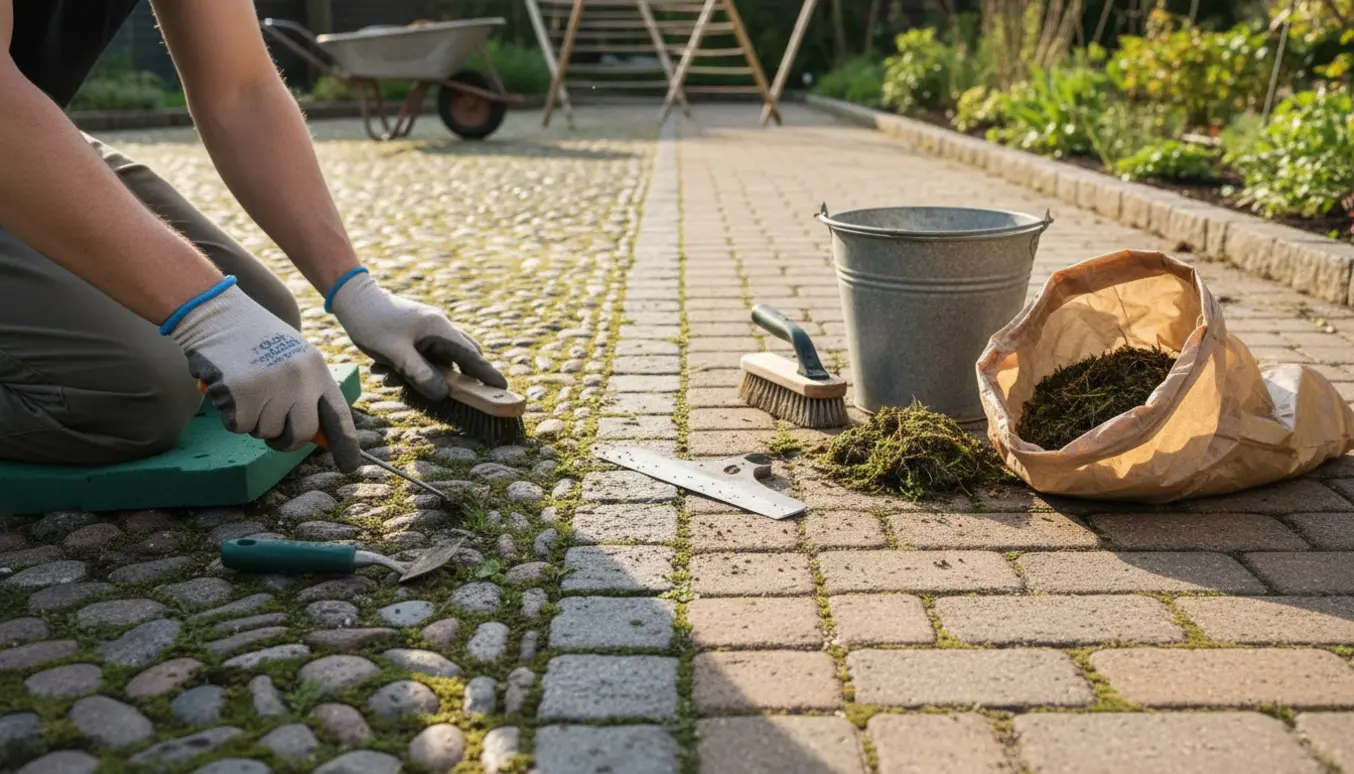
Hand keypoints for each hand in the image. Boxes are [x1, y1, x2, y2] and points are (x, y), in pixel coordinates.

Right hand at [164, 279, 362, 471]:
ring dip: (252, 420)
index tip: (349, 467)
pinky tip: (227, 387)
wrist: (216, 311)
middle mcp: (300, 379)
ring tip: (245, 388)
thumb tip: (314, 434)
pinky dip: (230, 414)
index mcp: (316, 369)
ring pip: (266, 432)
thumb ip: (305, 391)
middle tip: (270, 428)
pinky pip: (239, 426)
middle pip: (302, 434)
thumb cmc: (253, 338)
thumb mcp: (292, 357)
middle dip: (285, 440)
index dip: (345, 444)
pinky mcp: (242, 394)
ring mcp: (272, 386)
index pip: (338, 414)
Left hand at [328, 270, 506, 400]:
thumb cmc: (372, 323)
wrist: (353, 299)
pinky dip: (412, 369)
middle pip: (463, 357)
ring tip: (393, 379)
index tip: (503, 389)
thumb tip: (443, 394)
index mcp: (440, 329)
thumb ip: (421, 375)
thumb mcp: (395, 354)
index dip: (487, 374)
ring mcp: (429, 330)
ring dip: (425, 376)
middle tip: (458, 397)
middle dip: (459, 379)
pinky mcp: (417, 333)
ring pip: (441, 360)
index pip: (472, 356)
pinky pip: (425, 356)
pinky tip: (386, 373)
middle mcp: (440, 328)